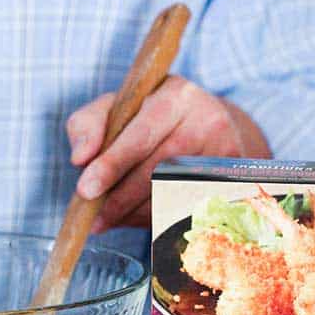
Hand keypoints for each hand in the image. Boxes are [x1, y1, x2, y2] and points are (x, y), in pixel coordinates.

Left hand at [66, 75, 269, 232]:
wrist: (207, 125)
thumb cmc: (148, 118)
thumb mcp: (115, 109)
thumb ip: (87, 125)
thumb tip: (81, 158)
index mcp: (176, 95)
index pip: (140, 135)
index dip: (111, 165)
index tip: (85, 189)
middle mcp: (208, 119)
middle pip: (156, 171)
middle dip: (119, 198)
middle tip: (94, 218)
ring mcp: (226, 152)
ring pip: (171, 196)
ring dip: (135, 213)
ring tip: (111, 218)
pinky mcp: (233, 181)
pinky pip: (188, 210)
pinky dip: (156, 219)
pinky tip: (139, 216)